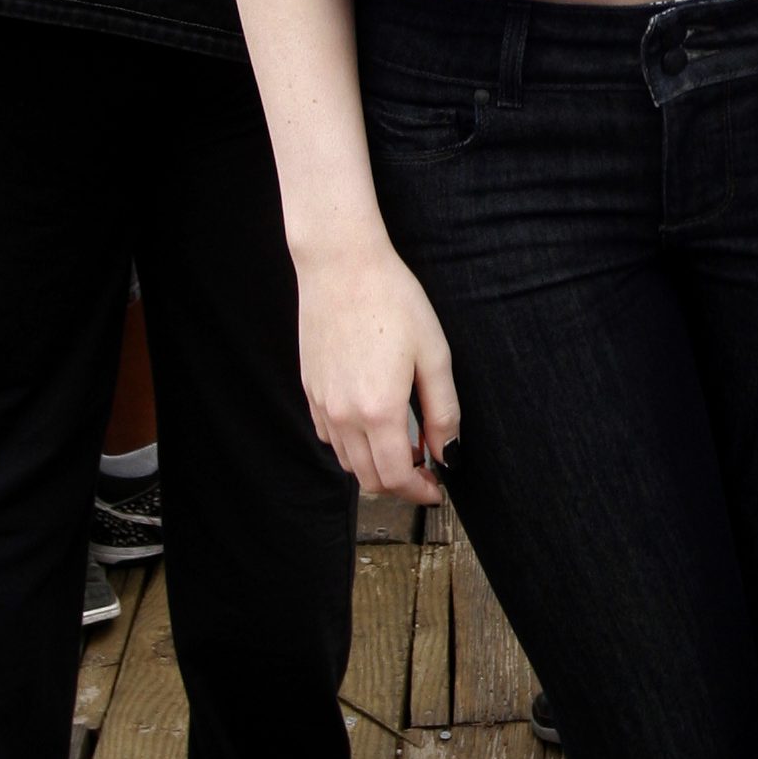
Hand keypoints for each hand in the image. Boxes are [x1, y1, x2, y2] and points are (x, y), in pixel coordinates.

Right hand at [293, 232, 458, 502]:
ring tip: (405, 445)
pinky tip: (373, 423)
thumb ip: (443, 413)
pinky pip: (330, 437)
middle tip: (426, 470)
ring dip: (376, 466)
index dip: (419, 492)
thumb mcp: (434, 356)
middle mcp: (344, 415)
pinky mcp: (310, 390)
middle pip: (369, 479)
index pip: (395, 478)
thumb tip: (447, 454)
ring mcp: (322, 404)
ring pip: (347, 462)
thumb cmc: (393, 301)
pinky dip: (353, 445)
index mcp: (379, 410)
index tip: (436, 489)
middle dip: (400, 485)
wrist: (342, 266)